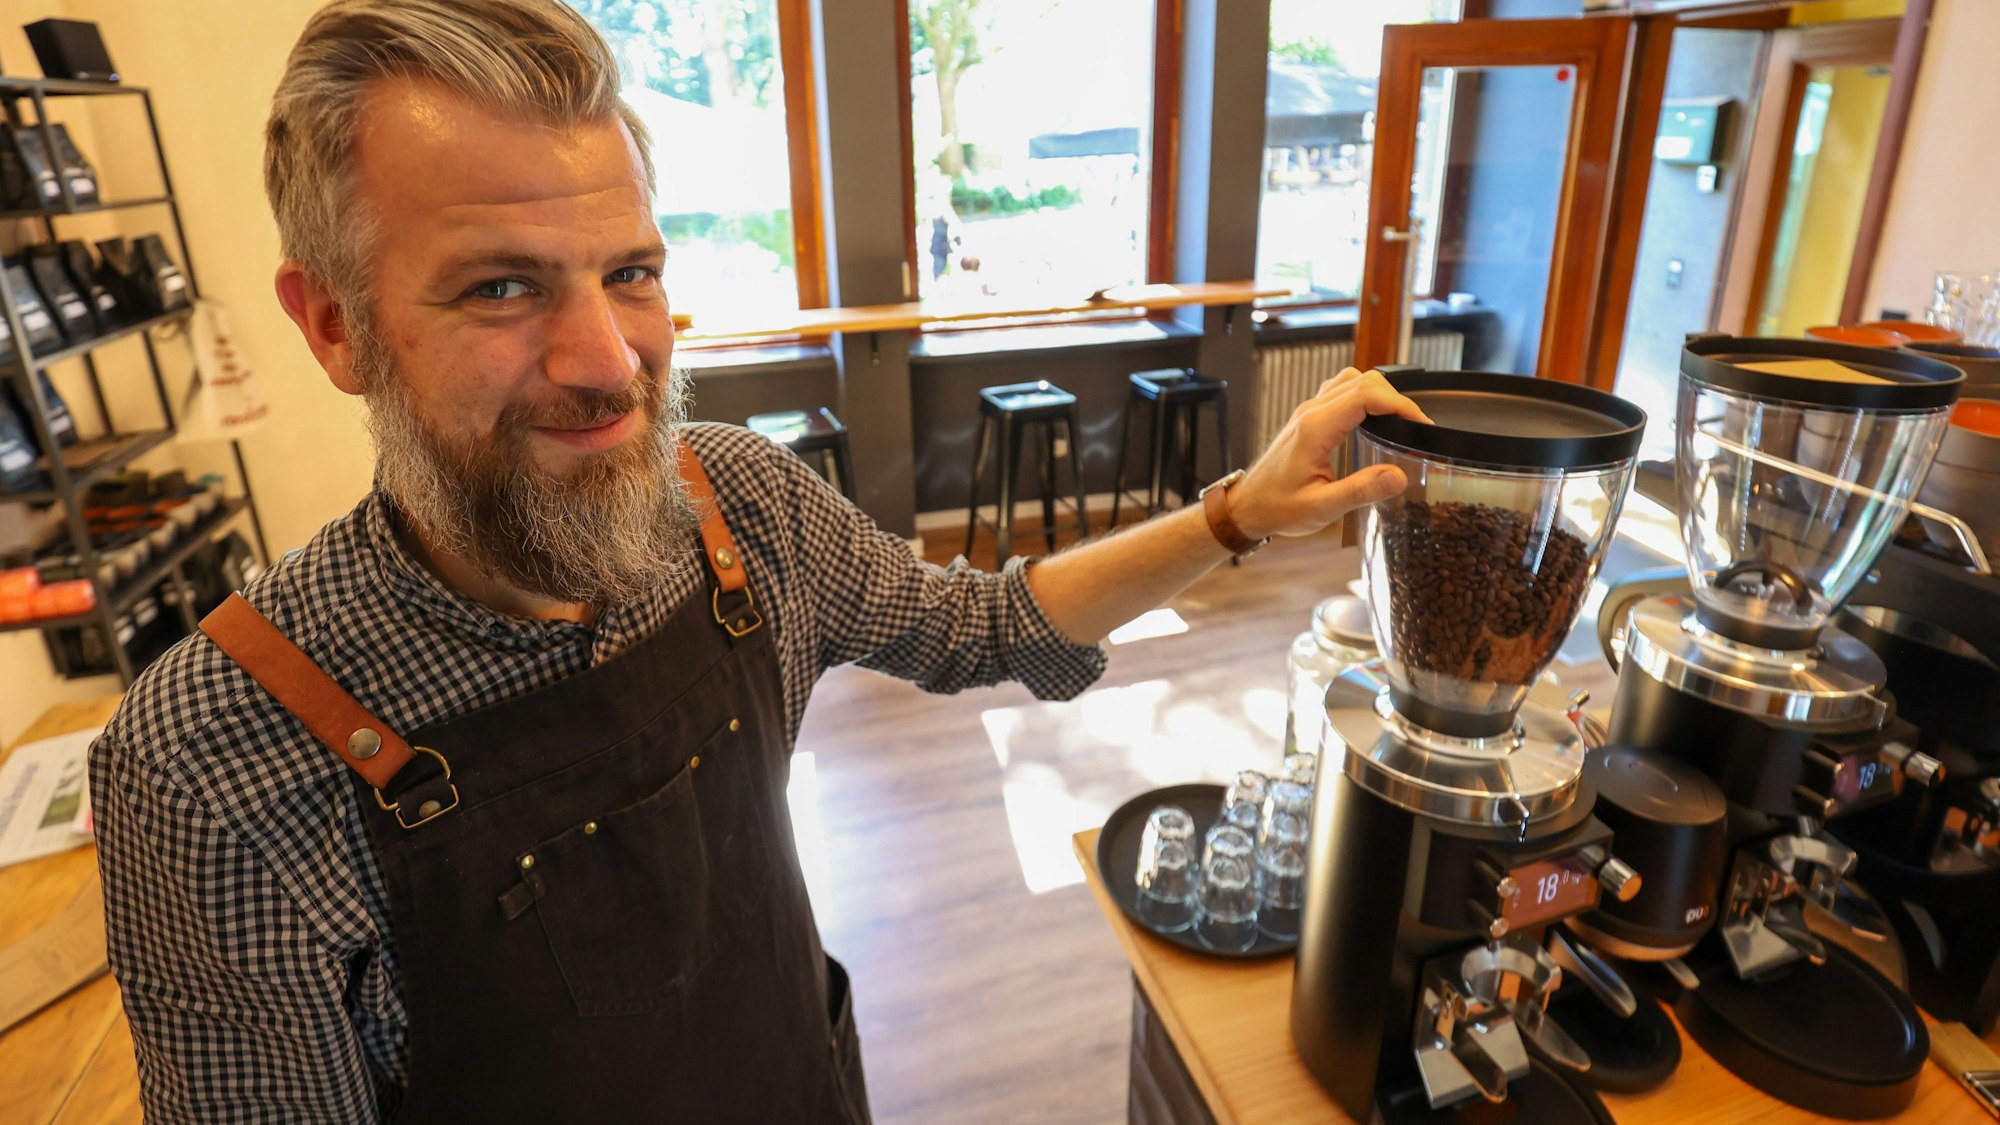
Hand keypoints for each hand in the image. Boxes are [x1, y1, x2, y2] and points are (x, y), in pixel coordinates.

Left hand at [1226, 367, 1432, 541]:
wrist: (1246, 506)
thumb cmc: (1277, 508)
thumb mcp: (1321, 508)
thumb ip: (1360, 492)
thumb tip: (1398, 477)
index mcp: (1315, 429)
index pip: (1365, 395)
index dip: (1399, 403)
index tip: (1420, 424)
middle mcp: (1311, 413)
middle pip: (1362, 380)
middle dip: (1395, 397)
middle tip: (1414, 425)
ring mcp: (1308, 412)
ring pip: (1351, 380)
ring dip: (1379, 393)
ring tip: (1398, 420)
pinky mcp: (1308, 417)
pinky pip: (1340, 391)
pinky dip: (1364, 396)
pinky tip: (1374, 420)